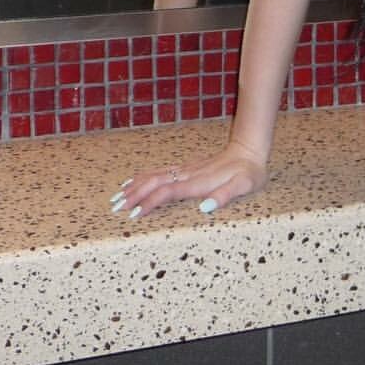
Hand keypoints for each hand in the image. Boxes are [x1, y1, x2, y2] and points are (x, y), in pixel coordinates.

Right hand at [111, 140, 267, 218]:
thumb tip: (206, 207)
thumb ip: (226, 195)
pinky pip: (160, 171)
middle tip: (115, 208)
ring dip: (134, 186)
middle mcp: (188, 175)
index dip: (150, 203)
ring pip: (154, 176)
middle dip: (134, 195)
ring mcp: (186, 170)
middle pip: (154, 183)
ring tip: (116, 197)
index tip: (134, 215)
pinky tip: (133, 181)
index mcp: (199, 182)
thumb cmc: (249, 172)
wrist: (250, 150)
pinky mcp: (187, 168)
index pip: (168, 192)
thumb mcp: (245, 185)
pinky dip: (143, 177)